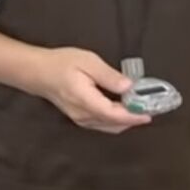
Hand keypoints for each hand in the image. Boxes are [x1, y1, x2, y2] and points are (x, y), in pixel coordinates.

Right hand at [28, 48, 151, 134]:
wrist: (38, 73)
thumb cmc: (61, 64)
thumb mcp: (88, 62)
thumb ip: (109, 76)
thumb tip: (128, 87)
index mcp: (86, 101)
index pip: (115, 115)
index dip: (134, 116)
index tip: (149, 113)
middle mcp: (84, 115)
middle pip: (115, 124)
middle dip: (134, 119)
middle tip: (151, 109)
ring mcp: (81, 119)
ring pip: (109, 127)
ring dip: (126, 120)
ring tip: (141, 109)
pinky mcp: (80, 118)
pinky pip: (103, 124)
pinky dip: (116, 120)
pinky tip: (124, 110)